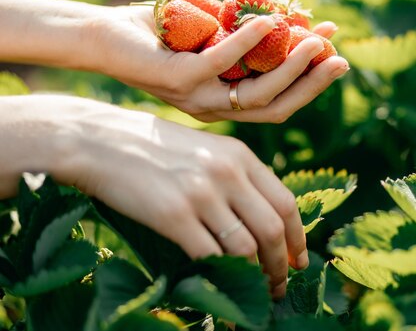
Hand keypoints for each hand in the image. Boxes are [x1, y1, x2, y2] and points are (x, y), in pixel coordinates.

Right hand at [0, 95, 306, 298]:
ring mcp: (201, 193)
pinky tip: (221, 288)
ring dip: (256, 276)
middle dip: (281, 265)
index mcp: (240, 155)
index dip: (298, 238)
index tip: (299, 260)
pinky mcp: (173, 214)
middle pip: (272, 229)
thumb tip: (262, 219)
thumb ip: (237, 176)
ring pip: (246, 247)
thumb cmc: (154, 147)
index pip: (286, 203)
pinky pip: (210, 256)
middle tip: (279, 285)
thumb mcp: (207, 149)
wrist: (101, 140)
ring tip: (255, 291)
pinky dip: (221, 278)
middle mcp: (228, 172)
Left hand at [93, 5, 349, 122]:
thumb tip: (281, 17)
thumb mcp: (209, 36)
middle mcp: (214, 108)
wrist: (103, 38)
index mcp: (224, 103)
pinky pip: (222, 61)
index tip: (335, 56)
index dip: (309, 83)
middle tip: (340, 57)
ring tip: (314, 39)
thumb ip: (241, 34)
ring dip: (291, 66)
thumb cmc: (158, 37)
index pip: (278, 101)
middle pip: (276, 105)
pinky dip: (249, 40)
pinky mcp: (180, 79)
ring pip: (257, 92)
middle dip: (312, 83)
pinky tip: (271, 19)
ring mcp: (198, 97)